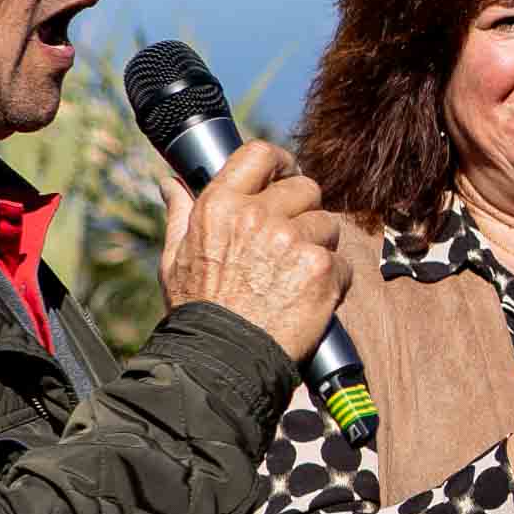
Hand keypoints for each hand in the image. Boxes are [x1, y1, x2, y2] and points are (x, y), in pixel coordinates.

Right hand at [158, 141, 346, 362]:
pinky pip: (341, 262)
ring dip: (318, 245)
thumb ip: (180, 215)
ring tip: (295, 276)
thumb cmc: (197, 311)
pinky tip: (308, 298)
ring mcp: (293, 241)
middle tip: (292, 240)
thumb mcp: (175, 259)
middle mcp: (258, 216)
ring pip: (327, 224)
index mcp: (220, 206)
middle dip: (304, 211)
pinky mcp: (322, 270)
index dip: (280, 163)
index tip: (286, 176)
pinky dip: (332, 280)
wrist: (222, 360)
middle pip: (305, 188)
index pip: (261, 154)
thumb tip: (171, 184)